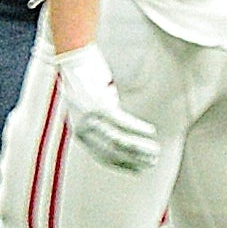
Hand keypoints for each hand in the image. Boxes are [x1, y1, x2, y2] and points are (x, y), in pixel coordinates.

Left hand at [50, 42, 160, 170]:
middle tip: (153, 162)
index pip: (102, 157)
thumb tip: (123, 136)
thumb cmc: (83, 81)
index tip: (139, 170)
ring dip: (140, 147)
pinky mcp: (100, 105)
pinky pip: (123, 122)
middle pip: (113, 152)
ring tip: (155, 150)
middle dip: (135, 159)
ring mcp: (91, 118)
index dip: (123, 165)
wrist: (71, 57)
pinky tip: (151, 132)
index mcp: (80, 133)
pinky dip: (138, 128)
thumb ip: (102, 124)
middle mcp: (83, 129)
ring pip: (119, 140)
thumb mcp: (90, 107)